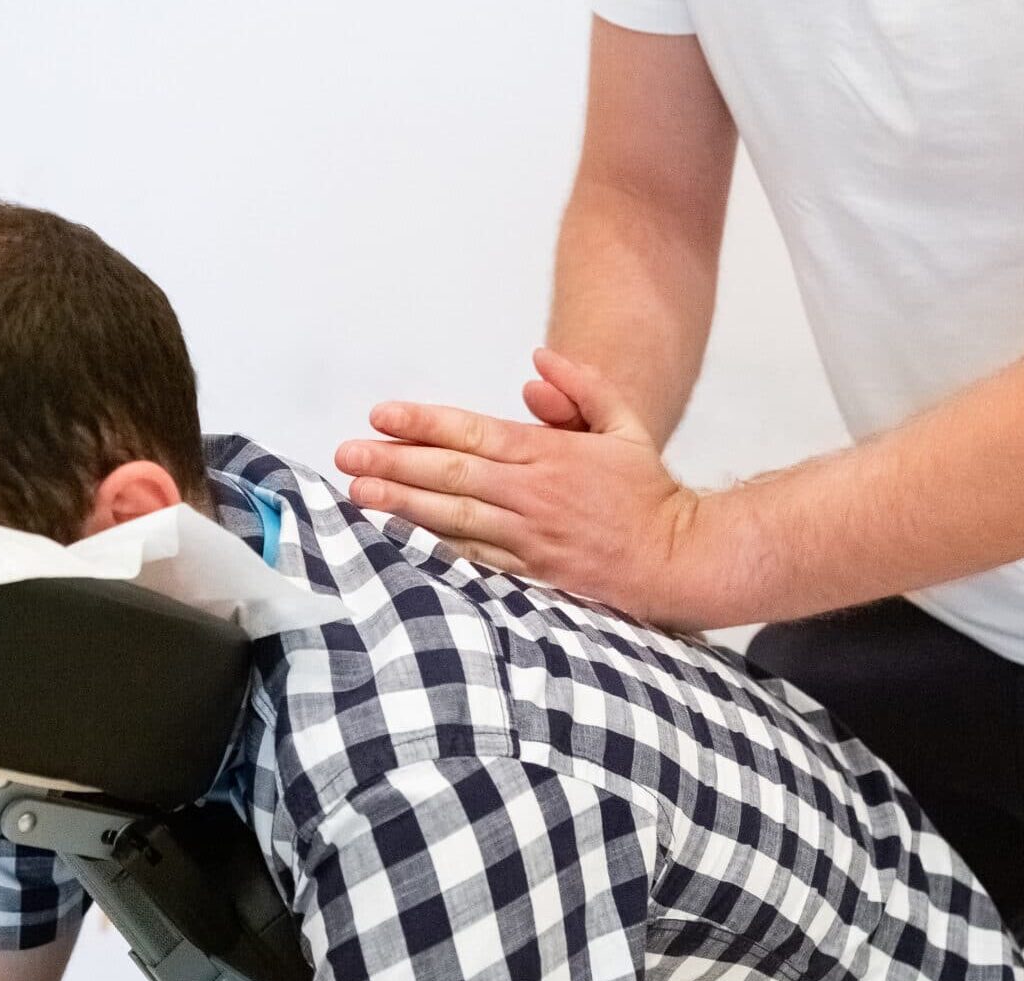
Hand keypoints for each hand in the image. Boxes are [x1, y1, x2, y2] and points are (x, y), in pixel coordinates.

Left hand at [336, 349, 703, 624]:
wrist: (676, 558)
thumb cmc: (647, 492)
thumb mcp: (625, 424)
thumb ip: (582, 387)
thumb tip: (536, 363)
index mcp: (550, 454)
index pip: (473, 432)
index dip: (423, 423)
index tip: (380, 415)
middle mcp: (533, 495)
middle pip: (452, 474)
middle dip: (394, 463)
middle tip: (347, 455)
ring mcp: (529, 538)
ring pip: (453, 518)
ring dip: (401, 505)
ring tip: (357, 494)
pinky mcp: (531, 574)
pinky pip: (473, 558)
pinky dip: (433, 547)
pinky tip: (399, 538)